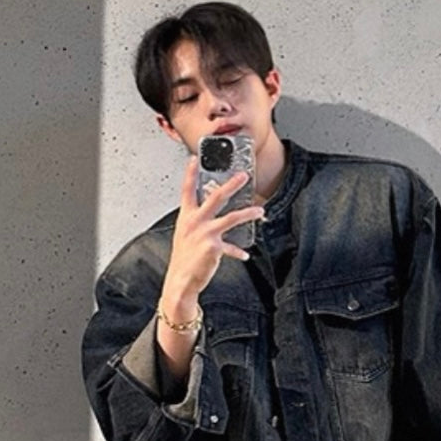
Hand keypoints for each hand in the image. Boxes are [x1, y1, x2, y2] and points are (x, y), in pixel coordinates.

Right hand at [159, 158, 263, 320]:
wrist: (181, 282)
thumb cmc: (183, 260)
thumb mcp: (185, 236)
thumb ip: (197, 223)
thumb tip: (211, 216)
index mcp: (186, 217)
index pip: (187, 190)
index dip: (190, 174)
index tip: (195, 159)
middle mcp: (195, 222)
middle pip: (216, 197)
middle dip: (232, 184)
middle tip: (243, 176)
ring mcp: (205, 233)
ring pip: (232, 218)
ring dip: (248, 213)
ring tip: (260, 211)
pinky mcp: (214, 247)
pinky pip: (232, 247)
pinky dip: (238, 252)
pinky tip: (244, 254)